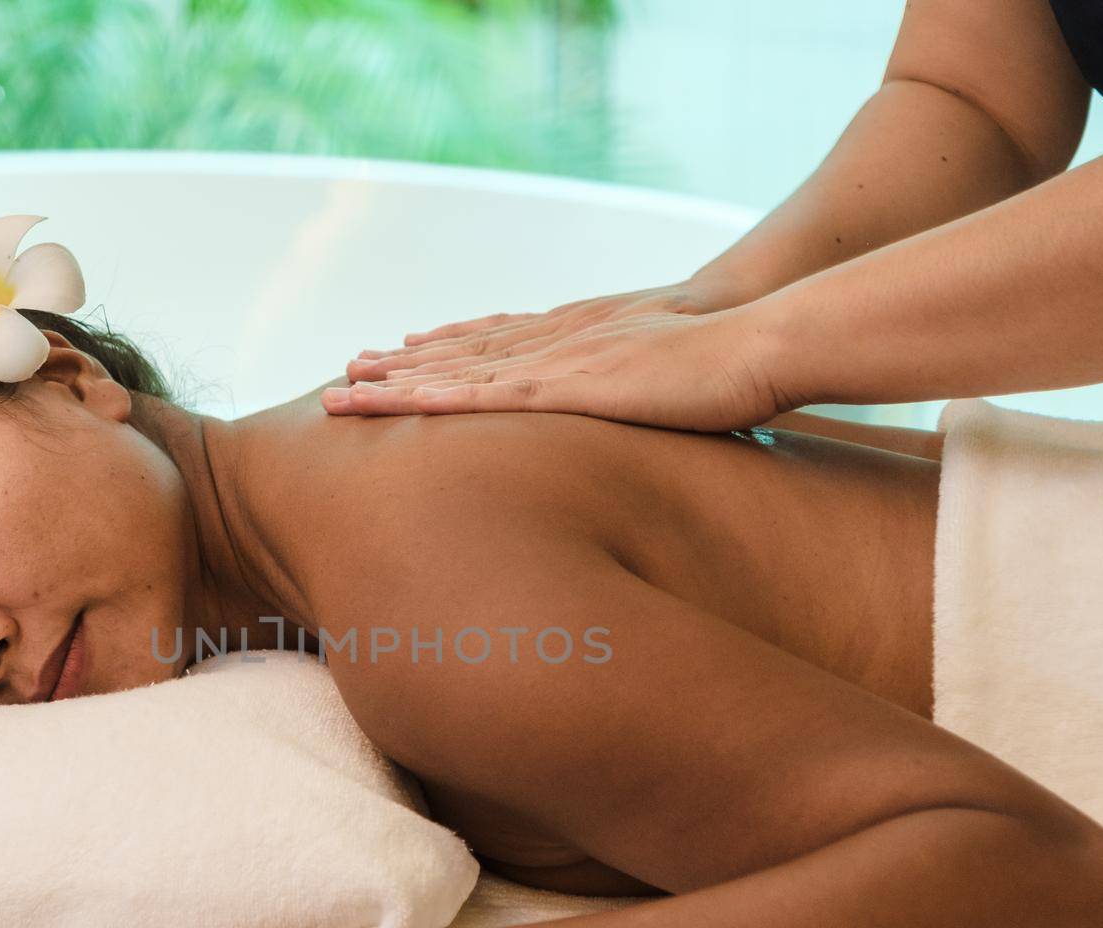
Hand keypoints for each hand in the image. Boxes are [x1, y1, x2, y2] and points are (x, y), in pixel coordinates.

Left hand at [341, 275, 747, 386]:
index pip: (493, 342)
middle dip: (400, 364)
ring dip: (399, 381)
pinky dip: (440, 398)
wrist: (756, 337)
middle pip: (460, 353)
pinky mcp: (570, 386)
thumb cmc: (724, 362)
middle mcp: (554, 339)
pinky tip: (402, 403)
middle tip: (346, 370)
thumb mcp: (664, 372)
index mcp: (575, 335)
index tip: (397, 354)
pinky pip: (490, 394)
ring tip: (346, 387)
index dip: (440, 349)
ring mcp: (557, 360)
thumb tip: (629, 416)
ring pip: (459, 370)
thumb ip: (632, 388)